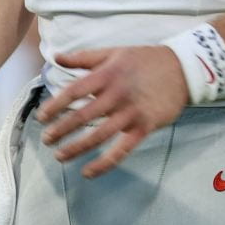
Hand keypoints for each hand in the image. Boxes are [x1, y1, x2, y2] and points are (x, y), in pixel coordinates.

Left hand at [35, 46, 188, 177]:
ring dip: (76, 148)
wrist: (183, 68)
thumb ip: (83, 58)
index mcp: (106, 74)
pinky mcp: (144, 127)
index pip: (73, 91)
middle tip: (46, 140)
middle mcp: (116, 94)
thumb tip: (56, 57)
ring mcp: (130, 112)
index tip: (41, 117)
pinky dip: (104, 163)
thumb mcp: (113, 52)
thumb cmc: (145, 59)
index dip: (55, 105)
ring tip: (60, 156)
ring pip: (99, 136)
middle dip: (61, 130)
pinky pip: (121, 150)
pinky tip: (88, 172)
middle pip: (82, 116)